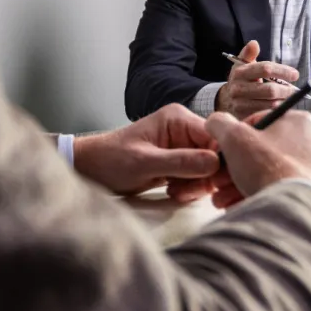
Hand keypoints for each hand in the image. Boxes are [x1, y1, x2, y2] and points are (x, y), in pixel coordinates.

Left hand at [73, 105, 220, 195]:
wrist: (91, 169)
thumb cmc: (111, 160)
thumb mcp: (144, 163)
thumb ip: (180, 162)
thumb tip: (214, 162)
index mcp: (178, 119)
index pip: (216, 138)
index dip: (219, 161)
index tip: (210, 183)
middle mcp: (184, 129)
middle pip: (215, 154)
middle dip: (205, 176)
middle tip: (185, 191)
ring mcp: (182, 146)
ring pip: (208, 168)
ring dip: (197, 184)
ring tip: (175, 191)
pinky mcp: (179, 162)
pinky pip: (197, 176)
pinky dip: (190, 188)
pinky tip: (174, 192)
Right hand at [202, 108, 310, 208]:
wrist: (294, 212)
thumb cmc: (271, 170)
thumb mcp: (235, 138)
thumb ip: (221, 124)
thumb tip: (215, 122)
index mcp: (298, 122)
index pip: (257, 123)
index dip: (233, 139)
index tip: (221, 154)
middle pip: (260, 153)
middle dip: (233, 169)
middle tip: (218, 180)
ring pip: (266, 176)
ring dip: (238, 186)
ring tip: (222, 198)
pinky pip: (277, 195)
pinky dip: (256, 199)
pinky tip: (238, 208)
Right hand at [215, 40, 298, 119]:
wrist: (226, 100)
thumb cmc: (241, 80)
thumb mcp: (242, 65)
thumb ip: (249, 54)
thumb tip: (254, 43)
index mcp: (240, 72)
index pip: (266, 69)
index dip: (283, 71)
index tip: (295, 74)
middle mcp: (238, 88)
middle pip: (270, 89)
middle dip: (286, 90)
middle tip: (295, 90)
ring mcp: (240, 104)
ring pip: (270, 103)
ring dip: (284, 101)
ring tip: (290, 98)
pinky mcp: (244, 116)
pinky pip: (267, 114)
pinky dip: (277, 110)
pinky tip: (281, 107)